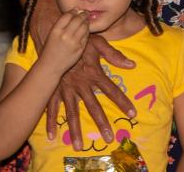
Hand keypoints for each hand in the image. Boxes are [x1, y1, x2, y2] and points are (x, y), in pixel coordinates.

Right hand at [39, 8, 90, 76]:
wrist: (50, 66)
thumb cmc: (50, 49)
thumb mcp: (51, 35)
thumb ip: (61, 24)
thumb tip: (74, 12)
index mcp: (56, 31)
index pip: (68, 15)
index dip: (73, 11)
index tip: (76, 10)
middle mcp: (65, 35)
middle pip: (78, 19)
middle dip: (83, 14)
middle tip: (85, 13)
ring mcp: (74, 42)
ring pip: (84, 26)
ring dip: (86, 22)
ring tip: (85, 21)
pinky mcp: (80, 48)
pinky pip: (86, 35)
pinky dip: (87, 31)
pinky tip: (85, 30)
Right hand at [45, 30, 137, 148]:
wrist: (58, 38)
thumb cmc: (80, 40)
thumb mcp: (99, 43)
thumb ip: (114, 55)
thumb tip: (132, 64)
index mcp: (94, 74)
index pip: (112, 90)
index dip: (123, 102)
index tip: (132, 114)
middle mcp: (81, 85)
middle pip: (93, 107)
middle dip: (102, 123)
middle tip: (109, 138)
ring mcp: (66, 89)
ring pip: (72, 113)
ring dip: (75, 130)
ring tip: (79, 146)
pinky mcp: (54, 90)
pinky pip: (51, 108)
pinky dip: (50, 122)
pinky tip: (51, 136)